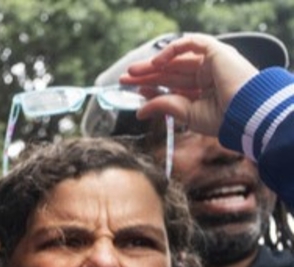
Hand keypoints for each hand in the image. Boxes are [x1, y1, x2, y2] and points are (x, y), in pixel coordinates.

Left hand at [121, 34, 260, 137]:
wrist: (245, 113)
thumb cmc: (222, 118)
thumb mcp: (186, 113)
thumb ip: (163, 106)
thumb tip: (139, 112)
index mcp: (204, 92)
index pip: (173, 86)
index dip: (153, 88)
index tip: (136, 92)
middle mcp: (208, 75)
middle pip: (171, 72)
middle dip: (147, 75)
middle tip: (124, 79)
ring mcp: (212, 62)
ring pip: (177, 59)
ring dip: (153, 65)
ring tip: (132, 72)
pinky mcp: (216, 51)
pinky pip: (191, 43)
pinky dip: (172, 50)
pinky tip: (155, 63)